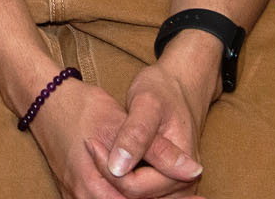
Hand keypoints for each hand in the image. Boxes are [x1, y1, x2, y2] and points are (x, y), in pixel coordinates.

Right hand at [22, 76, 201, 198]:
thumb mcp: (122, 123)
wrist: (43, 98)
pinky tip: (154, 193)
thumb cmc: (80, 107)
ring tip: (183, 195)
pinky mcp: (77, 192)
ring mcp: (77, 197)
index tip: (202, 196)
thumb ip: (157, 150)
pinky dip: (132, 197)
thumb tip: (193, 170)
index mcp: (94, 187)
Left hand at [97, 50, 215, 195]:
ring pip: (135, 198)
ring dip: (114, 181)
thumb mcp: (147, 105)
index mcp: (182, 171)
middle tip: (91, 146)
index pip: (134, 188)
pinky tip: (110, 161)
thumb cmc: (162, 91)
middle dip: (110, 176)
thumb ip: (135, 136)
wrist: (177, 88)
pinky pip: (140, 194)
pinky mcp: (167, 186)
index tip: (91, 143)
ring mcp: (176, 190)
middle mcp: (183, 187)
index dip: (108, 169)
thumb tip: (118, 168)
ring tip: (98, 152)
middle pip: (135, 198)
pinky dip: (121, 181)